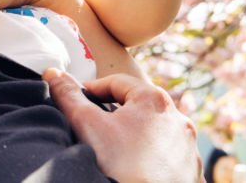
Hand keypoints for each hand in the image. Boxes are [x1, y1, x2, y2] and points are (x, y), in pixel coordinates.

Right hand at [45, 68, 201, 182]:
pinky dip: (152, 158)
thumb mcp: (85, 123)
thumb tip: (53, 73)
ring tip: (114, 152)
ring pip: (154, 132)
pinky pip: (167, 156)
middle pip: (137, 107)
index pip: (116, 82)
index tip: (78, 100)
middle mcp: (178, 119)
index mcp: (154, 100)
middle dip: (114, 114)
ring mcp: (188, 147)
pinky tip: (134, 168)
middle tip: (94, 127)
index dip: (92, 89)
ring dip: (135, 136)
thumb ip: (68, 95)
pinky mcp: (191, 171)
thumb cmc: (120, 166)